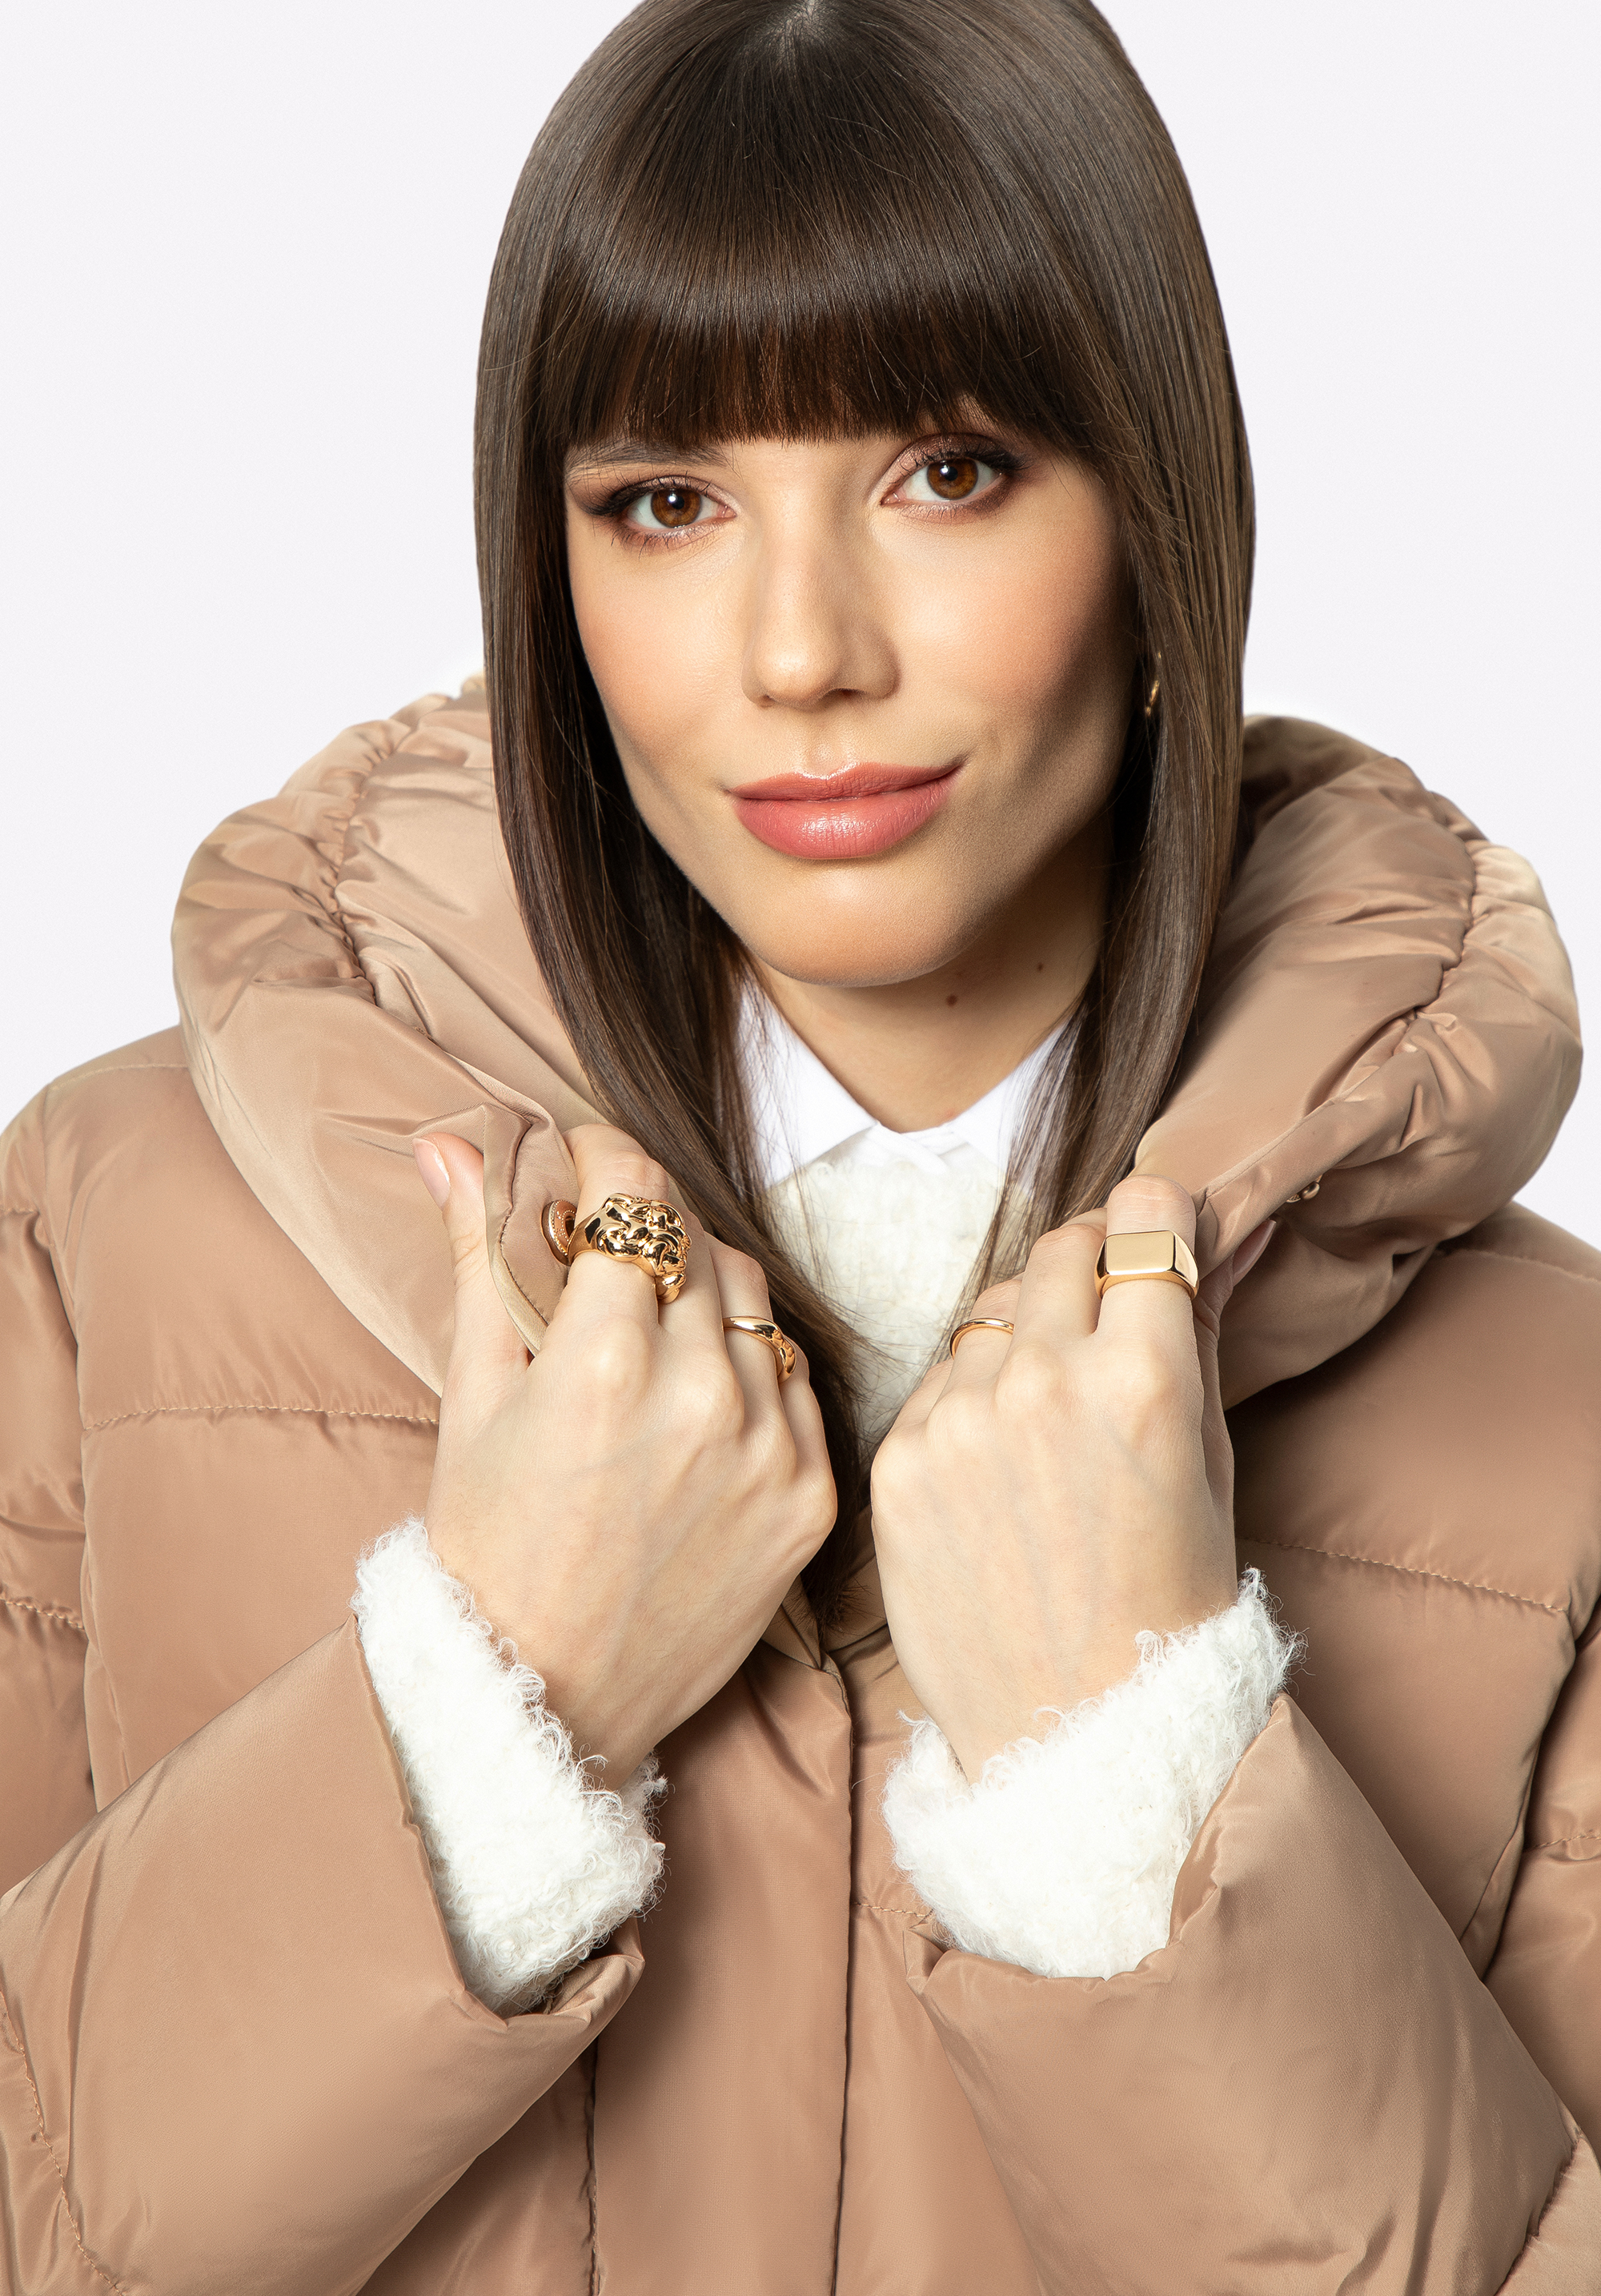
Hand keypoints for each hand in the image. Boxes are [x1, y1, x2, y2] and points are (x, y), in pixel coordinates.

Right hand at [414, 1124, 836, 1780]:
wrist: (547, 1698)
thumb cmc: (489, 1545)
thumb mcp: (471, 1397)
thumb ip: (479, 1255)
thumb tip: (452, 1142)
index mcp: (602, 1358)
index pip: (634, 1188)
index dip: (602, 1155)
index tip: (582, 1162)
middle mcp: (700, 1392)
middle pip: (695, 1236)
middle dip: (645, 1230)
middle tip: (604, 1259)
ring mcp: (768, 1445)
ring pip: (753, 1299)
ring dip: (702, 1293)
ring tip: (648, 1336)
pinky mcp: (811, 1494)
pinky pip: (795, 1377)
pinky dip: (751, 1369)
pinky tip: (698, 1401)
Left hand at [870, 1175, 1271, 1780]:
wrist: (1076, 1734)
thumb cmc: (1169, 1604)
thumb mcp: (1211, 1465)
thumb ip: (1202, 1334)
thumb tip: (1224, 1236)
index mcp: (1142, 1377)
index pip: (1141, 1217)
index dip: (1152, 1223)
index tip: (1154, 1240)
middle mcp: (1044, 1380)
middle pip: (1059, 1248)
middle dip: (1088, 1266)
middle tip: (1103, 1317)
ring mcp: (959, 1418)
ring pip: (989, 1310)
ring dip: (1023, 1334)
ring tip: (1049, 1415)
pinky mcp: (897, 1458)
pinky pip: (937, 1380)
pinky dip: (968, 1399)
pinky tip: (998, 1465)